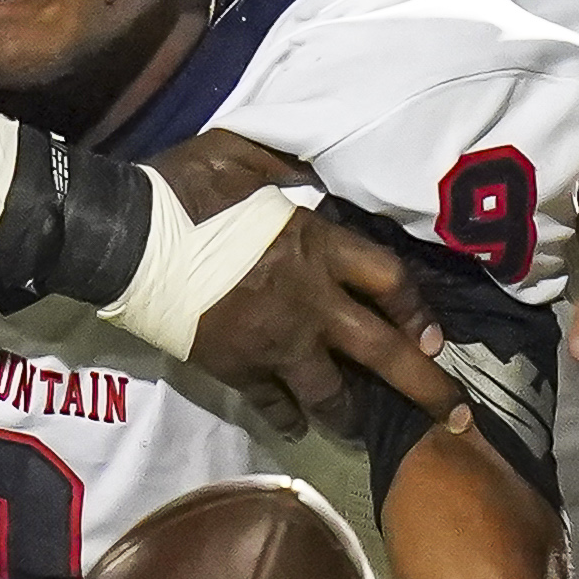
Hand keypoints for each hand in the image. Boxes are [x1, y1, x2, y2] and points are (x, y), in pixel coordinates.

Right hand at [165, 133, 459, 439]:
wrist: (123, 239)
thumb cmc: (181, 189)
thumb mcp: (240, 153)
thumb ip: (284, 162)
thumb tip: (309, 159)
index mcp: (316, 247)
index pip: (390, 283)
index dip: (417, 311)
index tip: (433, 337)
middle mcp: (308, 302)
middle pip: (383, 353)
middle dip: (426, 388)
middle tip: (454, 417)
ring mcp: (273, 341)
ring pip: (331, 391)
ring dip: (353, 412)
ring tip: (362, 425)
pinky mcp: (236, 368)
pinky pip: (273, 402)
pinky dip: (288, 416)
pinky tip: (297, 425)